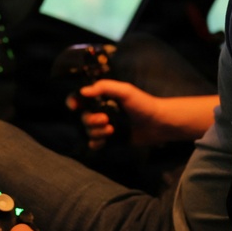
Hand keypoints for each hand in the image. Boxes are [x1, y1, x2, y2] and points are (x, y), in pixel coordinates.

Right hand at [73, 80, 217, 149]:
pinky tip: (106, 140)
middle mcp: (101, 111)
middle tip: (105, 120)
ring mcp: (105, 126)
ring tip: (111, 130)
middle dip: (91, 120)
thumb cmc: (143, 103)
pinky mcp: (110, 140)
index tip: (75, 106)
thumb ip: (104, 87)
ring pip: (88, 131)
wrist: (158, 123)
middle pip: (83, 117)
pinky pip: (94, 143)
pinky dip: (97, 143)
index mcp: (103, 97)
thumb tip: (83, 91)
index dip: (73, 101)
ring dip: (96, 132)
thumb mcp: (125, 91)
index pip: (80, 98)